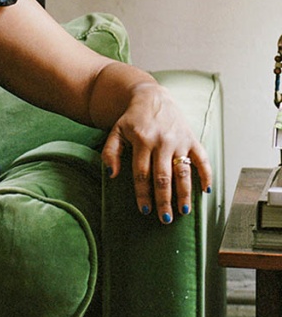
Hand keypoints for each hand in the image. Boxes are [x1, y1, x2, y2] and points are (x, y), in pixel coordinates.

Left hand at [101, 83, 212, 223]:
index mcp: (142, 141)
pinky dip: (206, 174)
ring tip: (184, 211)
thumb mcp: (115, 132)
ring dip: (185, 193)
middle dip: (165, 200)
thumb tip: (112, 175)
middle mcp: (162, 142)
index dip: (143, 193)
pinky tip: (206, 191)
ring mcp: (179, 141)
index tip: (145, 210)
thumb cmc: (131, 119)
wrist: (152, 96)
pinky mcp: (192, 138)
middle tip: (166, 219)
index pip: (142, 173)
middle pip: (163, 177)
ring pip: (183, 172)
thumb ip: (110, 152)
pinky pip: (202, 159)